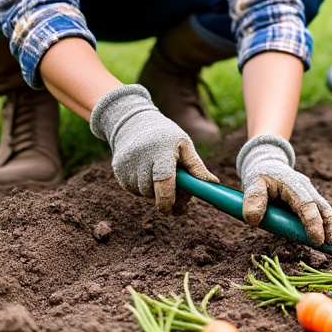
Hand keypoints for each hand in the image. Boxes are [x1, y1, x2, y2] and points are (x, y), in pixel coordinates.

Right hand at [89, 85, 217, 213]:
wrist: (134, 122)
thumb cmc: (166, 136)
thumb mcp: (184, 145)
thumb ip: (196, 167)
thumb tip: (214, 183)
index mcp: (161, 151)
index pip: (164, 182)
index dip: (168, 200)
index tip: (173, 209)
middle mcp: (141, 158)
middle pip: (152, 192)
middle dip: (164, 195)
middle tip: (174, 186)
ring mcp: (126, 164)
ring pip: (142, 193)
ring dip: (152, 190)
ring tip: (157, 172)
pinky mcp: (118, 169)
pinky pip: (132, 189)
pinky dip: (141, 186)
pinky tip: (145, 170)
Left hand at [236, 134, 331, 245]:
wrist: (268, 166)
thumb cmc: (261, 176)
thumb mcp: (252, 183)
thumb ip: (253, 200)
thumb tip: (253, 222)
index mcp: (293, 184)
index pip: (306, 204)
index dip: (313, 222)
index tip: (317, 240)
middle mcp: (306, 189)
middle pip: (323, 208)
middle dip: (329, 227)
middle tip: (331, 246)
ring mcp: (310, 195)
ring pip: (325, 211)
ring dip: (330, 228)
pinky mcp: (310, 202)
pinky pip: (320, 214)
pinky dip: (324, 227)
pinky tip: (323, 240)